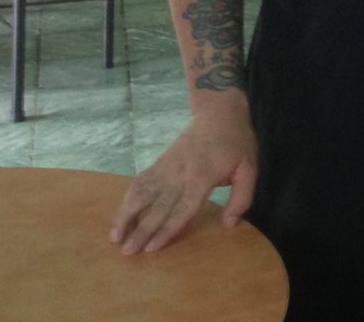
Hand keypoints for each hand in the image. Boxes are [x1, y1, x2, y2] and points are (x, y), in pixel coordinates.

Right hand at [109, 108, 258, 254]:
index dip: (166, 229)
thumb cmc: (236, 143)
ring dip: (126, 214)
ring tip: (114, 236)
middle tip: (127, 251)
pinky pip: (140, 181)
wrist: (218, 112)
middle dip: (141, 230)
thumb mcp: (249, 168)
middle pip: (157, 206)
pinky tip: (120, 214)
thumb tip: (229, 224)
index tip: (151, 248)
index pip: (182, 208)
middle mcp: (180, 173)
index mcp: (202, 177)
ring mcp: (167, 166)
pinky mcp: (160, 162)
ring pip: (142, 192)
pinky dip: (128, 198)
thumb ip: (241, 198)